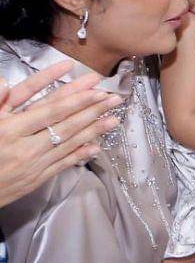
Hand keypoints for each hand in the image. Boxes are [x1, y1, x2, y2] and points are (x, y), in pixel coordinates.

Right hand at [0, 63, 122, 207]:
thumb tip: (4, 82)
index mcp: (10, 130)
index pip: (50, 110)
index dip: (75, 98)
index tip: (95, 87)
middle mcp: (26, 148)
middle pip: (66, 125)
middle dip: (93, 110)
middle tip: (115, 98)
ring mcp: (33, 166)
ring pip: (69, 144)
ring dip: (94, 130)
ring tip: (114, 119)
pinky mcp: (35, 180)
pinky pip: (62, 165)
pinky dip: (80, 155)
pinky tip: (96, 146)